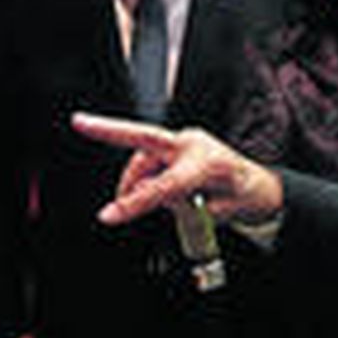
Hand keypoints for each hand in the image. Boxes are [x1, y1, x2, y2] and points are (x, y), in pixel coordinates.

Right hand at [71, 112, 283, 225]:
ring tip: (132, 205)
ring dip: (131, 181)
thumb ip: (182, 208)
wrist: (257, 185)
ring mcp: (186, 140)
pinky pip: (149, 159)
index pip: (164, 187)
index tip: (109, 215)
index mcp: (207, 166)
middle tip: (79, 122)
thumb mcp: (216, 216)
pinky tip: (145, 193)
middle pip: (146, 137)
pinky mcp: (179, 143)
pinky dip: (140, 177)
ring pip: (142, 158)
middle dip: (110, 129)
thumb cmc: (242, 198)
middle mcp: (194, 145)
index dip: (134, 203)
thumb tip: (148, 198)